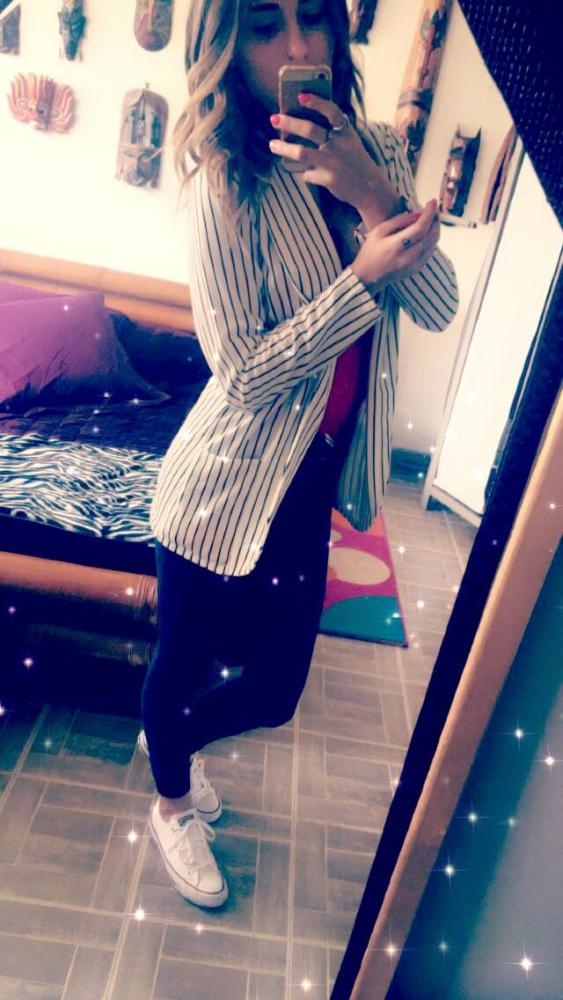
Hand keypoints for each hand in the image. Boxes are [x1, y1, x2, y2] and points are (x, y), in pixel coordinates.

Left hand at [270, 93, 397, 221]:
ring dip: (284, 148)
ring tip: (272, 144)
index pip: (331, 111)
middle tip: (274, 119)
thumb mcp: (349, 141)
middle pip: (310, 129)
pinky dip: (304, 173)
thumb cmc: (354, 161)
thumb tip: (301, 123)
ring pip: (302, 152)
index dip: (316, 102)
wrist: (369, 188)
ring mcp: (333, 163)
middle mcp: (339, 145)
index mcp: (346, 132)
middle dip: (289, 123)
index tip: (301, 96)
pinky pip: (307, 174)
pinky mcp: (327, 179)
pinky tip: (306, 173)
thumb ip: (332, 132)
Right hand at [350, 200, 440, 292]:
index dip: (430, 213)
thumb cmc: (370, 253)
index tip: (432, 202)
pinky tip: (427, 233)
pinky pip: (430, 251)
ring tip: (431, 219)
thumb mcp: (379, 231)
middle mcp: (409, 256)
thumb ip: (399, 221)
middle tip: (434, 209)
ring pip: (434, 243)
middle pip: (432, 235)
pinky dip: (432, 240)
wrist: (367, 278)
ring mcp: (415, 264)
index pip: (421, 226)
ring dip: (435, 229)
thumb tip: (418, 214)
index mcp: (398, 245)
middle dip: (436, 219)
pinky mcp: (416, 269)